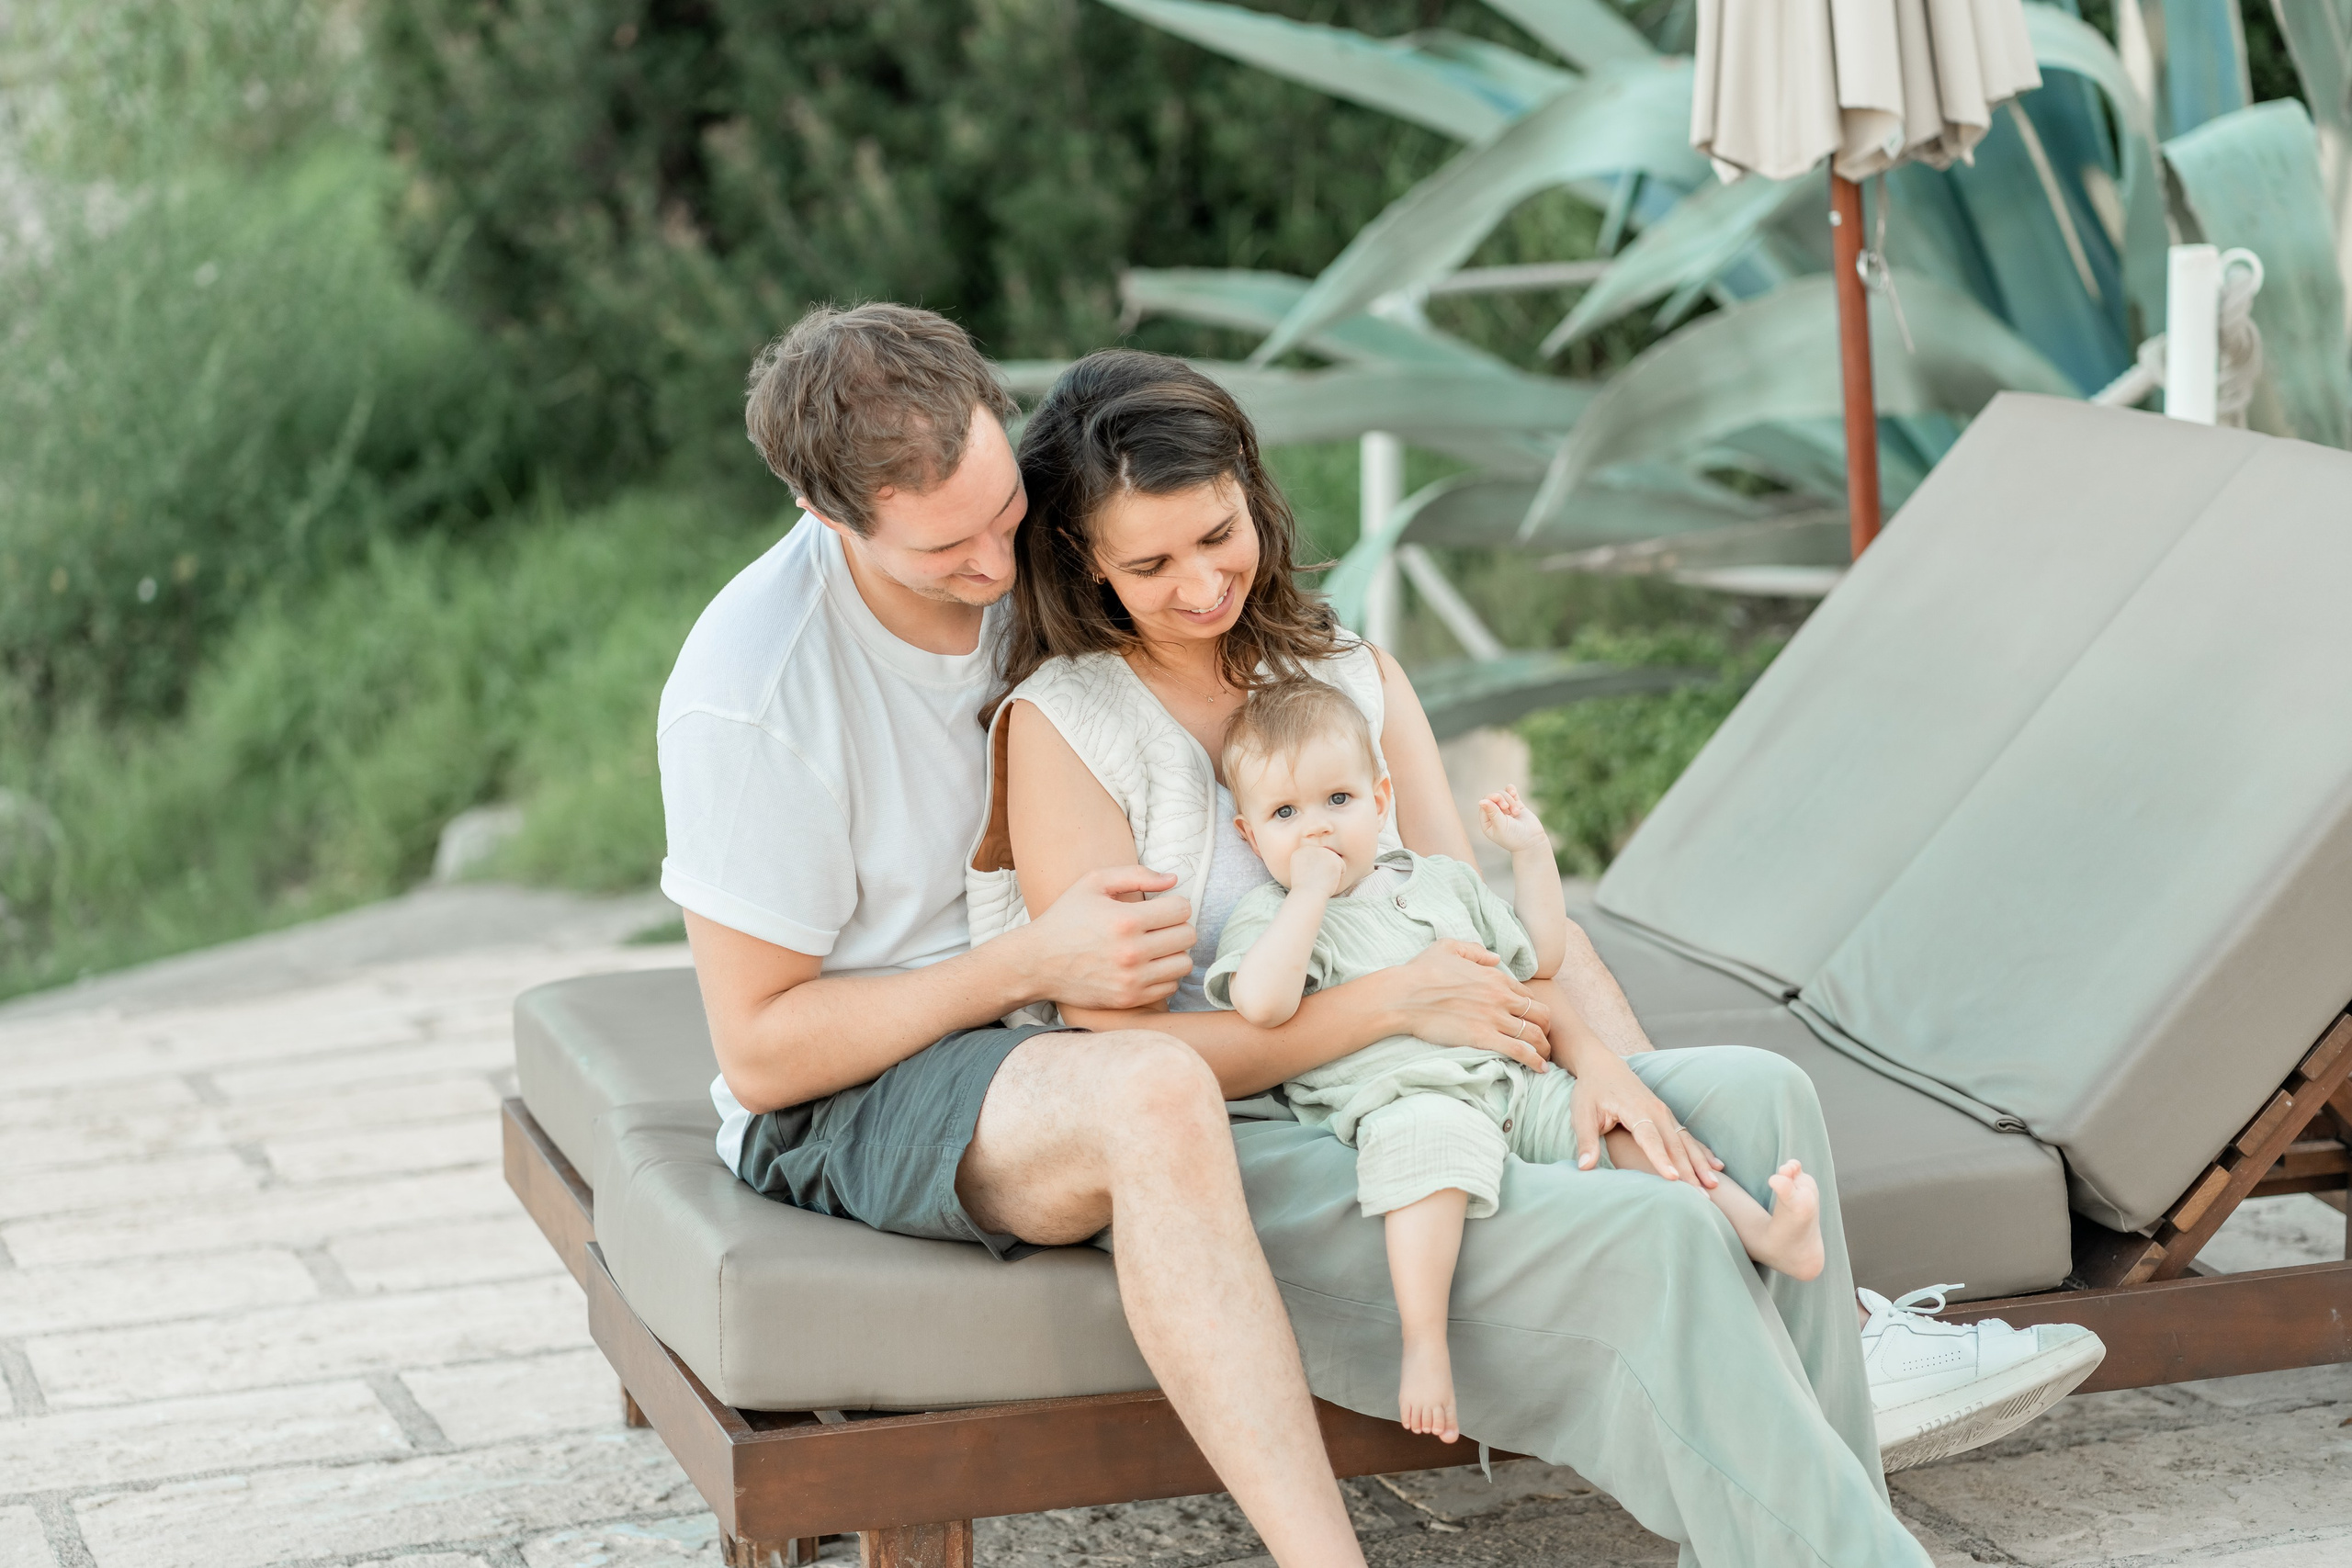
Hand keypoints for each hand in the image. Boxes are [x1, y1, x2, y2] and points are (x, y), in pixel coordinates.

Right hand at [1019, 865, 1196, 1010]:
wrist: (1036, 963)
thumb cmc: (1066, 918)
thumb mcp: (1093, 883)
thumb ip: (1137, 874)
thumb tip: (1174, 879)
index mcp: (1125, 919)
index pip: (1182, 909)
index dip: (1174, 904)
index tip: (1161, 907)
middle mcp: (1132, 952)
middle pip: (1188, 936)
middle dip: (1177, 926)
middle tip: (1159, 926)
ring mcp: (1131, 979)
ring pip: (1184, 964)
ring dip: (1174, 953)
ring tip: (1155, 946)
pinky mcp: (1129, 999)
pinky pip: (1170, 987)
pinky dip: (1164, 975)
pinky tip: (1146, 966)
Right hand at [1286, 843, 1346, 896]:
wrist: (1307, 895)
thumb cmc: (1305, 889)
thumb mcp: (1302, 871)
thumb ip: (1309, 862)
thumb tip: (1321, 861)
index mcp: (1301, 851)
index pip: (1316, 857)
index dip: (1314, 871)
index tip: (1308, 878)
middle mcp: (1311, 848)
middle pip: (1326, 858)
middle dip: (1323, 870)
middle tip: (1315, 880)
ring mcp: (1323, 852)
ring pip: (1335, 862)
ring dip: (1331, 873)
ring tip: (1320, 880)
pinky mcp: (1334, 858)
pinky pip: (1342, 867)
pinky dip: (1339, 877)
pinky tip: (1328, 880)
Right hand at [1384, 939, 1553, 1072]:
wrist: (1404, 995)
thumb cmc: (1421, 972)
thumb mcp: (1448, 948)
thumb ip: (1475, 951)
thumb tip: (1495, 958)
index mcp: (1494, 978)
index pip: (1528, 995)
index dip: (1533, 1009)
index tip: (1530, 1020)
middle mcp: (1500, 997)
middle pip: (1540, 1014)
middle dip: (1545, 1028)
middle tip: (1542, 1039)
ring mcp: (1493, 1018)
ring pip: (1534, 1035)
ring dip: (1543, 1047)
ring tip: (1544, 1058)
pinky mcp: (1483, 1038)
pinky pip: (1519, 1051)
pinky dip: (1534, 1061)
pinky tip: (1539, 1069)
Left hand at [1477, 786, 1548, 853]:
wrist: (1533, 841)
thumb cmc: (1514, 837)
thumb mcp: (1501, 826)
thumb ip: (1493, 813)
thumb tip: (1481, 801)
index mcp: (1487, 822)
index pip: (1484, 804)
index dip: (1490, 799)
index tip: (1499, 800)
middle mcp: (1495, 815)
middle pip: (1493, 797)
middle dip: (1501, 799)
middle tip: (1507, 807)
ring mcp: (1506, 809)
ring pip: (1503, 794)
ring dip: (1509, 800)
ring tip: (1516, 812)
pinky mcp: (1516, 805)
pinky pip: (1511, 793)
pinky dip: (1511, 790)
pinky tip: (1513, 792)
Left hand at [1565, 1042, 1722, 1188]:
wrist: (1603, 1065)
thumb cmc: (1591, 1091)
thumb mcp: (1581, 1114)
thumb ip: (1586, 1141)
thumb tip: (1584, 1168)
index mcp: (1634, 1109)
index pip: (1649, 1138)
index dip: (1660, 1158)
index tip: (1672, 1178)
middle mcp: (1655, 1110)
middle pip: (1674, 1144)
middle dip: (1688, 1171)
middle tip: (1701, 1196)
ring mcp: (1664, 1112)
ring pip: (1686, 1142)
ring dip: (1701, 1164)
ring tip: (1714, 1186)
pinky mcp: (1668, 1116)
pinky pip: (1688, 1136)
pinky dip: (1702, 1151)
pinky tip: (1717, 1166)